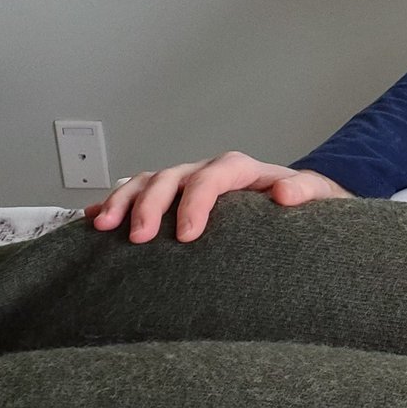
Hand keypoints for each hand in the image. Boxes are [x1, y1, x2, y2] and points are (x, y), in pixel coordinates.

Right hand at [84, 151, 351, 243]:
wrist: (293, 208)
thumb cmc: (301, 205)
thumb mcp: (316, 197)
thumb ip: (305, 192)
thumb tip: (284, 193)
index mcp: (239, 169)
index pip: (213, 177)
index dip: (197, 202)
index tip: (187, 235)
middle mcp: (206, 171)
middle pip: (171, 176)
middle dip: (150, 204)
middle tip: (138, 238)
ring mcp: (184, 184)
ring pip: (146, 181)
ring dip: (122, 200)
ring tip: (103, 227)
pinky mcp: (169, 200)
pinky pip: (135, 194)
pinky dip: (111, 203)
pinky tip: (90, 221)